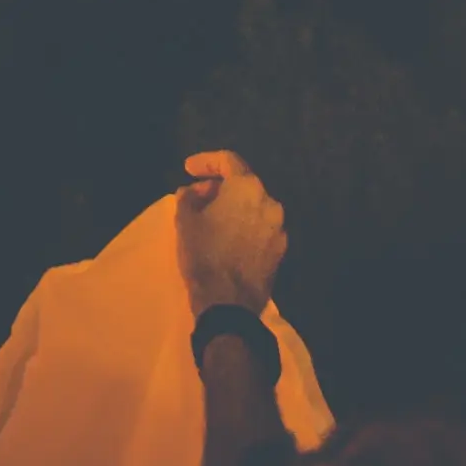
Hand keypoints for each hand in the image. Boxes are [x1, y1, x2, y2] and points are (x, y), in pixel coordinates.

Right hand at [173, 148, 286, 313]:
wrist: (229, 304)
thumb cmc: (205, 255)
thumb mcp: (185, 220)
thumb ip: (189, 196)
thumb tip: (195, 191)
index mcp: (248, 187)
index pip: (228, 160)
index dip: (206, 161)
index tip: (188, 168)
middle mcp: (270, 202)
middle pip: (243, 183)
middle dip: (219, 186)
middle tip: (197, 195)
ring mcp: (279, 228)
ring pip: (253, 207)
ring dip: (233, 207)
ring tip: (212, 219)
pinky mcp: (281, 250)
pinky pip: (260, 228)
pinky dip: (244, 226)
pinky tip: (228, 239)